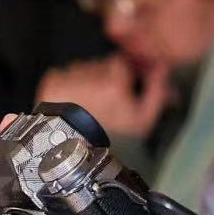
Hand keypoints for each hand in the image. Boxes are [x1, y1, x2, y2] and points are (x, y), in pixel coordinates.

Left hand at [39, 55, 174, 145]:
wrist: (75, 152)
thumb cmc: (109, 138)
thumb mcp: (143, 119)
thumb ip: (157, 90)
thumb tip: (162, 68)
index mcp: (113, 84)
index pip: (120, 62)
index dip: (121, 74)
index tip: (118, 86)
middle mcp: (89, 78)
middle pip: (99, 65)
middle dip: (102, 78)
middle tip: (101, 100)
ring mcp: (67, 80)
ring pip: (80, 69)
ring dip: (83, 81)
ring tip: (85, 104)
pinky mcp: (51, 84)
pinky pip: (61, 74)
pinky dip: (65, 84)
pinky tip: (70, 102)